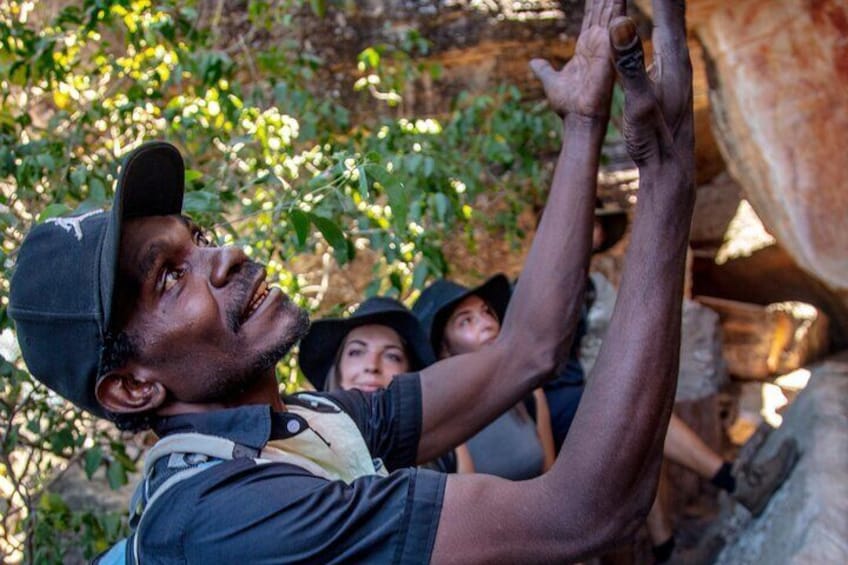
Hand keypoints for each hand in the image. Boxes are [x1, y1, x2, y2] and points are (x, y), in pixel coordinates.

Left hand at [530, 0, 624, 118]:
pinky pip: (614, 21)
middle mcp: (598, 44)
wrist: (577, 118)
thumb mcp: (551, 81)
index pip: (591, 18)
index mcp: (586, 49)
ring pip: (611, 11)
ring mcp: (605, 45)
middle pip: (602, 10)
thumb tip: (533, 62)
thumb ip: (544, 70)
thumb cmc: (567, 105)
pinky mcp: (609, 49)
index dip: (595, 2)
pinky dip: (618, 6)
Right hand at [609, 1, 693, 169]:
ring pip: (670, 20)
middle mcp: (679, 58)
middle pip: (672, 8)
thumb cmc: (653, 139)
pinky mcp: (669, 76)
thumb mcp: (638, 102)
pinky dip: (657, 17)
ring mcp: (676, 66)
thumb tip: (622, 26)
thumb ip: (630, 65)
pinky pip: (663, 35)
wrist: (669, 167)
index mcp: (672, 59)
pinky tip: (652, 18)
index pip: (666, 8)